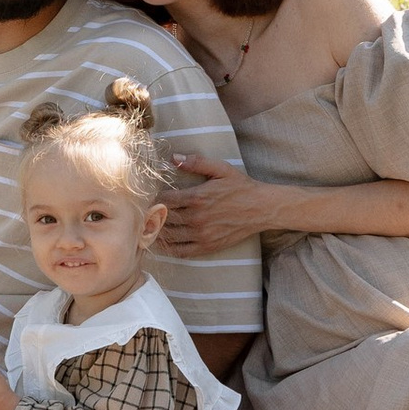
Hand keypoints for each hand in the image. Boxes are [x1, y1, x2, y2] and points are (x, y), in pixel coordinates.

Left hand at [156, 153, 280, 257]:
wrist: (262, 208)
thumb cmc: (241, 187)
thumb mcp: (221, 169)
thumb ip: (196, 162)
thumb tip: (174, 157)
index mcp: (197, 197)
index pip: (164, 200)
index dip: (155, 198)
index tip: (152, 197)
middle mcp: (196, 218)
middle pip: (163, 218)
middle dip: (153, 215)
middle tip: (146, 213)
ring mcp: (201, 234)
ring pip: (169, 236)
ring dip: (157, 231)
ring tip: (150, 226)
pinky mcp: (207, 247)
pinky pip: (181, 251)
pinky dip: (169, 248)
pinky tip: (163, 243)